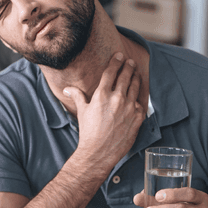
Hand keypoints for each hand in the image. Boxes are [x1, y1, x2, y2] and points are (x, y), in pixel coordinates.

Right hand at [63, 53, 144, 171]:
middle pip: (126, 76)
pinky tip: (137, 96)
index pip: (111, 72)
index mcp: (102, 95)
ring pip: (135, 87)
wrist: (99, 152)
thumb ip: (77, 96)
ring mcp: (129, 108)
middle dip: (128, 67)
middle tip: (130, 62)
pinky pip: (140, 104)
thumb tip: (67, 89)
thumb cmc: (88, 132)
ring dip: (136, 78)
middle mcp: (117, 98)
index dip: (116, 62)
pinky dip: (138, 98)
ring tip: (136, 73)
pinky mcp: (138, 118)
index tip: (119, 56)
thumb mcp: (82, 111)